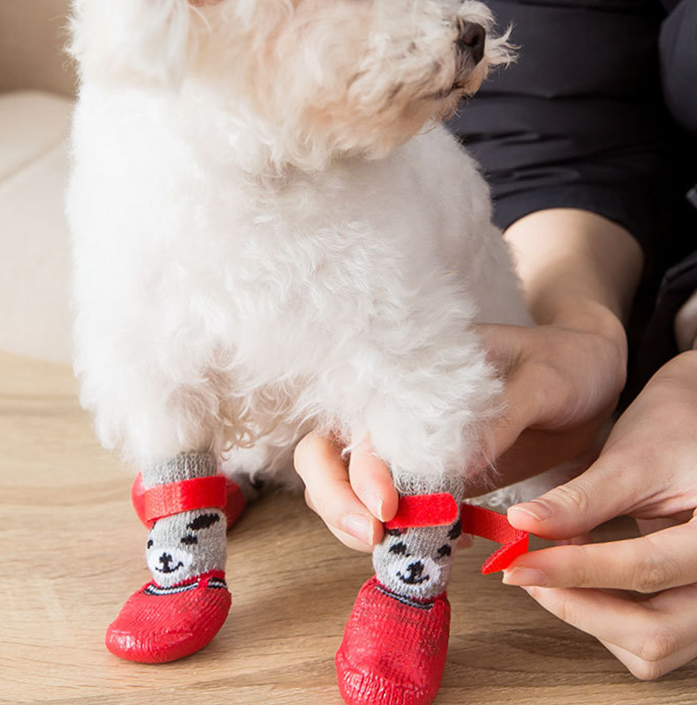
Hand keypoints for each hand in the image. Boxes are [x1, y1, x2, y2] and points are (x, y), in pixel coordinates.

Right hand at [293, 314, 627, 550]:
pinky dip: (401, 534)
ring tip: (402, 552)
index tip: (387, 506)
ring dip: (359, 523)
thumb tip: (456, 469)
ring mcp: (408, 446)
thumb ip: (497, 421)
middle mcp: (395, 409)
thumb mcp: (541, 382)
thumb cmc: (562, 362)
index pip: (355, 419)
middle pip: (326, 454)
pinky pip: (396, 509)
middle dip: (336, 500)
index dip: (357, 466)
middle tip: (373, 539)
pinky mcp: (432, 476)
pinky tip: (431, 548)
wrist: (589, 377)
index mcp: (410, 373)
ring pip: (350, 487)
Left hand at [502, 350, 696, 679]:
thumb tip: (522, 524)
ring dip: (594, 617)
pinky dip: (611, 616)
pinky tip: (582, 575)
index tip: (518, 567)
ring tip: (554, 567)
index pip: (645, 568)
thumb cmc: (678, 432)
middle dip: (581, 608)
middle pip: (657, 632)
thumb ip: (580, 500)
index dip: (573, 571)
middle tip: (527, 574)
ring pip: (655, 646)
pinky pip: (657, 635)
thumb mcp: (631, 460)